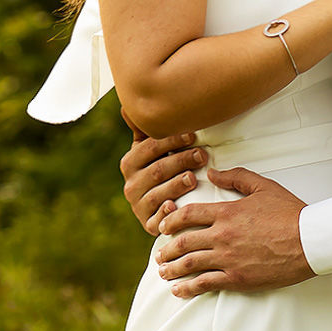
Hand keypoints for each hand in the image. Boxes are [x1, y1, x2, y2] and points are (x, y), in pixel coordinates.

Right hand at [119, 118, 205, 234]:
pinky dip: (165, 214)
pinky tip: (175, 207)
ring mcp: (138, 206)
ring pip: (157, 194)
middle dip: (181, 161)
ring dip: (176, 185)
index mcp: (130, 163)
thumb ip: (145, 130)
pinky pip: (155, 221)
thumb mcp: (149, 151)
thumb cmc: (159, 170)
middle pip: (157, 170)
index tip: (192, 135)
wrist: (157, 208)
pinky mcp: (148, 225)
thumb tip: (129, 105)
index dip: (171, 140)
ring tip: (193, 178)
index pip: (149, 148)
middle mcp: (130, 185)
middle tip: (202, 156)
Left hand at [153, 167, 314, 295]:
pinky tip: (179, 290)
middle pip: (184, 241)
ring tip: (163, 272)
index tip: (163, 225)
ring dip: (172, 268)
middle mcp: (222, 236)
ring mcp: (228, 258)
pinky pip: (206, 283)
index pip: (188, 214)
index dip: (171, 219)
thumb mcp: (262, 186)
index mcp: (226, 213)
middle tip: (159, 254)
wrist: (311, 240)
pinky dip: (189, 288)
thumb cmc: (290, 213)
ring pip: (190, 264)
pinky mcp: (238, 278)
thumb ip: (235, 178)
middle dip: (167, 248)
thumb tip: (211, 174)